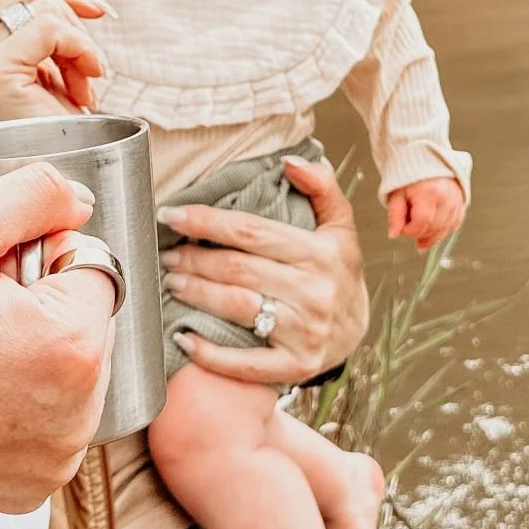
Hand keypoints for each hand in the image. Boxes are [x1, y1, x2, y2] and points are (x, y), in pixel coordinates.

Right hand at [0, 0, 104, 118]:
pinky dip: (80, 51)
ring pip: (39, 4)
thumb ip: (19, 15)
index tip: (94, 13)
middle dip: (69, 20)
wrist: (54, 180)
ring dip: (77, 42)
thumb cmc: (48, 129)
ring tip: (81, 83)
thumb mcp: (36, 61)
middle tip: (85, 68)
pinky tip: (85, 86)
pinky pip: (49, 29)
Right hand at [0, 164, 117, 528]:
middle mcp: (78, 416)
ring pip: (68, 372)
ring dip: (30, 351)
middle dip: (38, 304)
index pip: (94, 266)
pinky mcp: (29, 488)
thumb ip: (36, 195)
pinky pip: (45, 420)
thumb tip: (81, 202)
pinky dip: (14, 401)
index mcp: (72, 349)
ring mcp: (55, 461)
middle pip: (86, 321)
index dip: (38, 255)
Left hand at [157, 155, 368, 386]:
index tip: (173, 215)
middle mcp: (313, 292)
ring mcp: (305, 332)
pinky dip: (211, 353)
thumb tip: (290, 162)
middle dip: (194, 260)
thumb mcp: (340, 226)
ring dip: (196, 294)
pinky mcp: (296, 366)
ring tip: (172, 283)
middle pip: (237, 269)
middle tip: (168, 255)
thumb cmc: (339, 272)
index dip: (207, 222)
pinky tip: (185, 338)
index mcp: (320, 253)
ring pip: (236, 307)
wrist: (359, 330)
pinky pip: (246, 363)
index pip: (252, 231)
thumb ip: (322, 187)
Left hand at [387, 175, 466, 250]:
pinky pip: (452, 227)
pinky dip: (441, 231)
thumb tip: (394, 234)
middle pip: (433, 229)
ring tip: (418, 226)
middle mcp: (446, 198)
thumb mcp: (396, 194)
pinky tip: (431, 228)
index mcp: (429, 192)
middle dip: (418, 233)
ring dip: (429, 235)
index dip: (408, 231)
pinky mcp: (461, 206)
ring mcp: (456, 202)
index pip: (421, 224)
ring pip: (444, 231)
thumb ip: (395, 216)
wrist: (427, 162)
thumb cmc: (410, 178)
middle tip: (408, 224)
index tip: (401, 227)